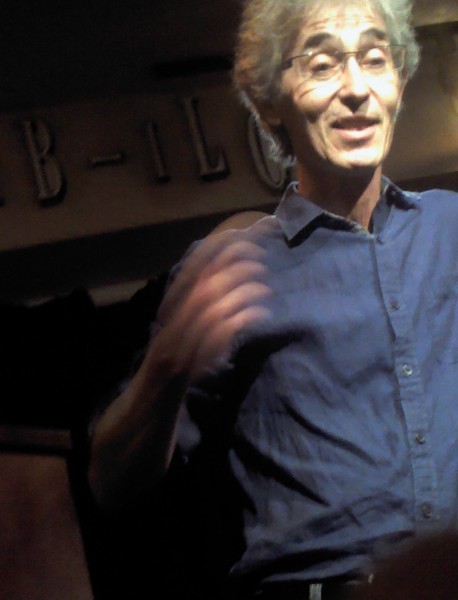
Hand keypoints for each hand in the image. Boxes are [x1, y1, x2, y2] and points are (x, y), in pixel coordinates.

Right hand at [154, 229, 271, 382]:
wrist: (147, 406)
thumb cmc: (169, 368)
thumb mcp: (182, 334)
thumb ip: (198, 312)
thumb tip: (225, 285)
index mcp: (172, 310)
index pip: (191, 270)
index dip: (216, 251)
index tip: (241, 238)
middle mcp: (171, 320)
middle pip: (204, 283)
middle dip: (234, 266)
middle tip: (261, 259)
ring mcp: (177, 341)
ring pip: (210, 305)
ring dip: (241, 291)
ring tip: (264, 285)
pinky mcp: (185, 362)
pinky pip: (216, 335)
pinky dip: (241, 320)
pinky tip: (260, 314)